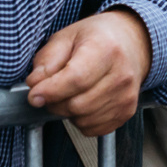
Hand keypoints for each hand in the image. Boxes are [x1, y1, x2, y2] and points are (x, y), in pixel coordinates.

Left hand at [26, 9, 152, 136]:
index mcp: (105, 49)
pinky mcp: (127, 111)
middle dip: (55, 102)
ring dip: (68, 112)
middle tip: (52, 90)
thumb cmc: (97, 39)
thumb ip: (47, 61)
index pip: (76, 79)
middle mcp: (121, 74)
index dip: (50, 91)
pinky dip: (81, 120)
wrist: (132, 43)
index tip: (34, 95)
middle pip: (76, 104)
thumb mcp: (65, 38)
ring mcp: (126, 95)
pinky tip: (84, 102)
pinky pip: (93, 129)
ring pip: (83, 119)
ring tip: (71, 94)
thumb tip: (35, 85)